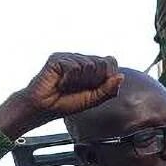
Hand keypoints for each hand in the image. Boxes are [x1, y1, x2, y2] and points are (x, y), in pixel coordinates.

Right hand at [0, 53, 122, 135]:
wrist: (44, 108)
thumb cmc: (66, 103)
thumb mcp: (93, 100)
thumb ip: (108, 89)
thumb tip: (121, 76)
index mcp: (92, 67)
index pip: (111, 61)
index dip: (107, 77)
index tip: (94, 88)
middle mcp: (81, 59)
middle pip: (103, 63)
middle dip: (94, 81)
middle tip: (78, 88)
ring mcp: (69, 57)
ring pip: (89, 65)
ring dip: (80, 81)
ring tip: (68, 86)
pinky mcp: (57, 58)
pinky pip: (74, 67)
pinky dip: (69, 80)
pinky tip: (61, 83)